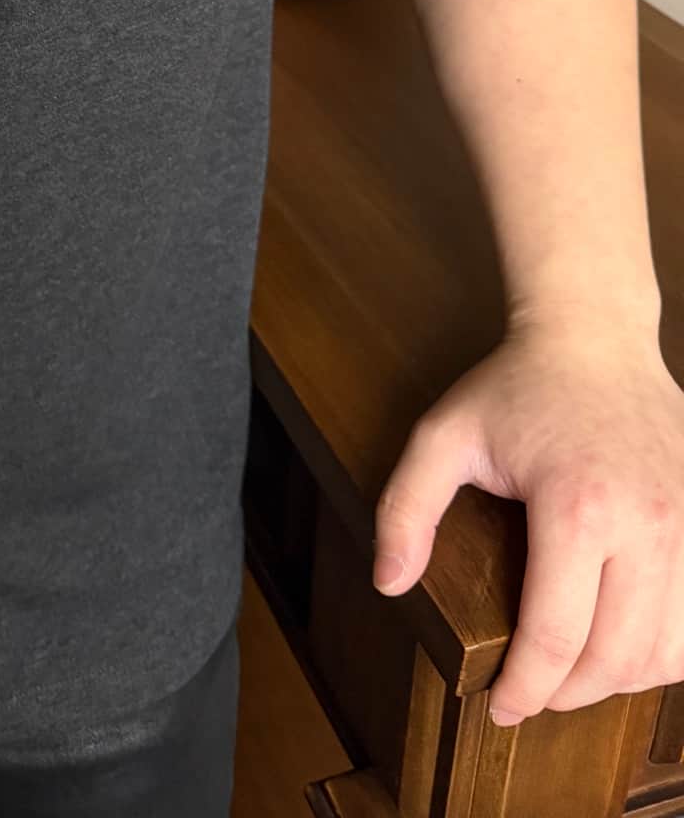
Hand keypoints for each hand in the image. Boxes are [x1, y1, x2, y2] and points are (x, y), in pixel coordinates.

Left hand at [371, 316, 683, 724]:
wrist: (594, 336)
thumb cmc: (515, 387)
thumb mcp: (442, 435)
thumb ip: (405, 509)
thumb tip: (388, 584)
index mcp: (578, 506)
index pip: (558, 636)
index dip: (525, 689)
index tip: (500, 708)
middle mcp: (649, 524)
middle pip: (618, 657)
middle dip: (568, 696)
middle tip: (531, 696)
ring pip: (671, 652)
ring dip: (622, 682)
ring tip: (575, 676)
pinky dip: (667, 653)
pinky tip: (626, 645)